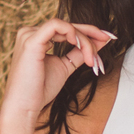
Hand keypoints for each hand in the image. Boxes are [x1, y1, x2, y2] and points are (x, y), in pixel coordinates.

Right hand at [0, 18, 115, 119]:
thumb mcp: (65, 67)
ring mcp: (29, 34)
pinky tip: (81, 46)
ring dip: (85, 41)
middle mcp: (30, 32)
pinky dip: (73, 33)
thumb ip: (79, 52)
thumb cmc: (40, 91)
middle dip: (91, 37)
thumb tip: (101, 40)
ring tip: (91, 60)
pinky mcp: (31, 40)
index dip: (89, 32)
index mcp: (36, 37)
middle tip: (108, 43)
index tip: (108, 37)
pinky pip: (56, 25)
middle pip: (69, 27)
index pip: (67, 29)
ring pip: (66, 27)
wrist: (24, 107)